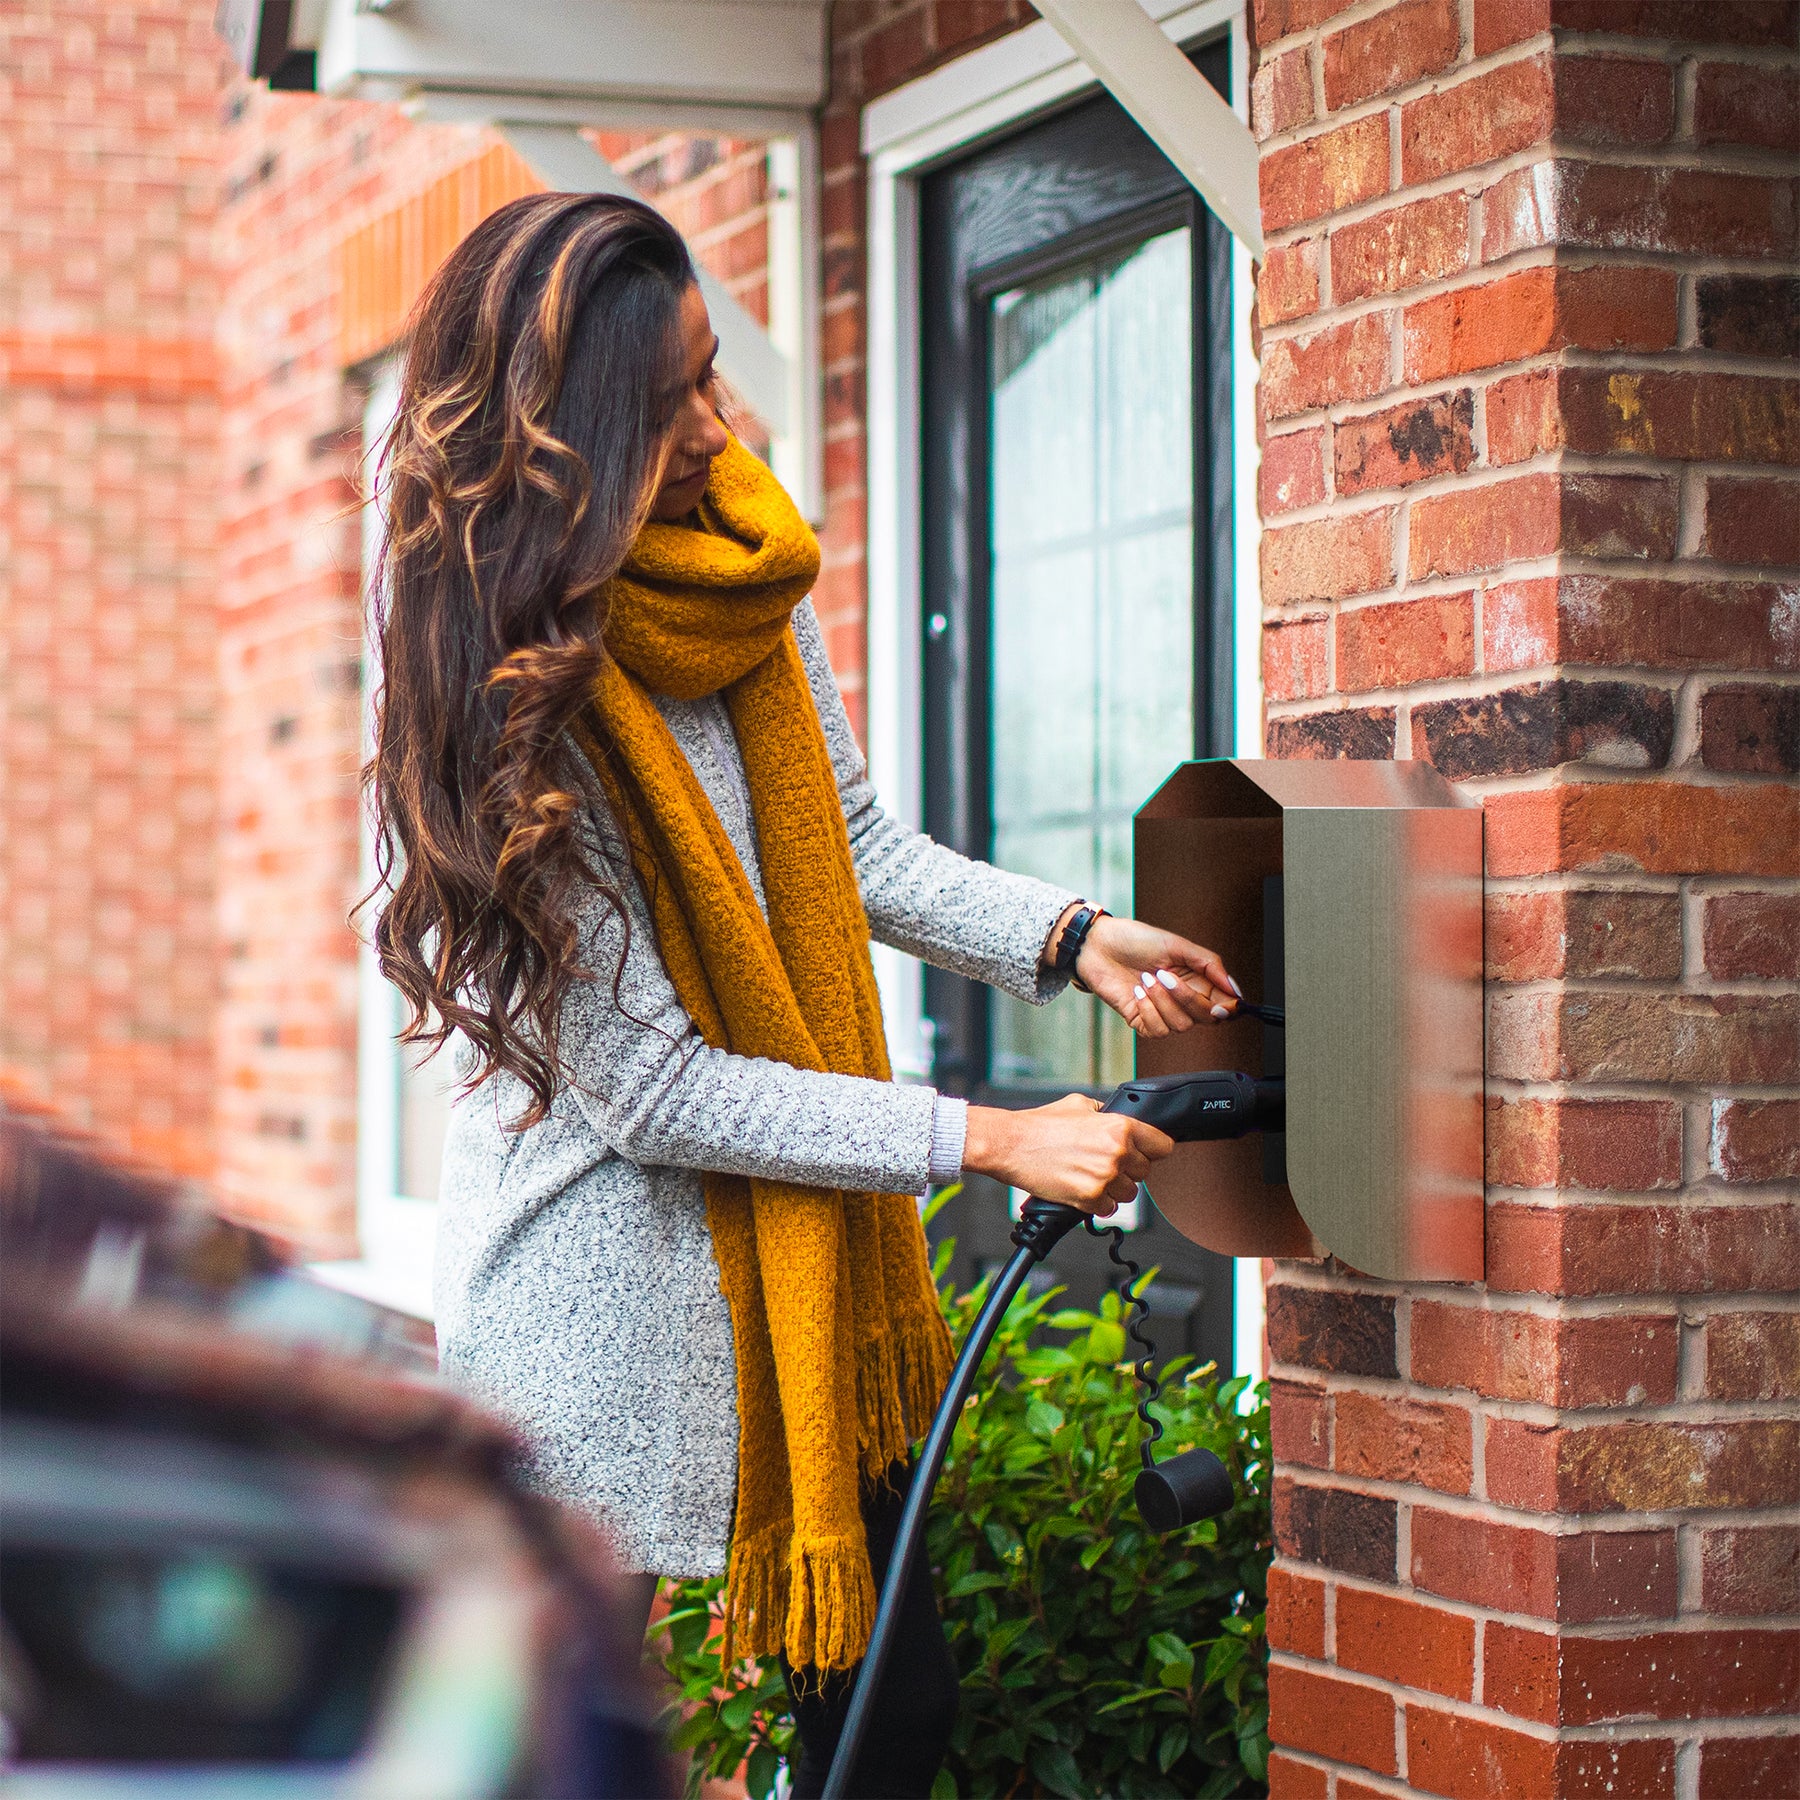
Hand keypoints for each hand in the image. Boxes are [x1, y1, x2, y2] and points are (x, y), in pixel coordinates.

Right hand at [962, 1094, 1173, 1213]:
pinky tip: (1081, 1187)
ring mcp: (1104, 1177)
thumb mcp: (1081, 1105)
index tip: (1145, 1153)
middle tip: (1103, 1163)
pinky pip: (1109, 1209)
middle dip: (1127, 1170)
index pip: (1163, 1147)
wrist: (1012, 1145)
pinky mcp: (1090, 1198)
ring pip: (1129, 1194)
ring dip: (1113, 1188)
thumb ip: (1107, 1114)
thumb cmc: (1041, 1125)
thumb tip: (1119, 1119)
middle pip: (1145, 1172)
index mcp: (1120, 1127)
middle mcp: (1117, 1152)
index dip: (1153, 1150)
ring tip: (1090, 1175)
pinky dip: (1097, 1203)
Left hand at [1059, 910, 1241, 1039]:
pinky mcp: (1142, 1020)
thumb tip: (1235, 990)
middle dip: (1187, 999)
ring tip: (1146, 978)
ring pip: (1180, 1026)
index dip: (1227, 1009)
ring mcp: (1162, 1011)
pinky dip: (1148, 1010)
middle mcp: (1182, 998)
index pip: (1223, 1005)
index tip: (1223, 1005)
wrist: (1098, 946)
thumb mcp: (1176, 945)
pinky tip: (1136, 991)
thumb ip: (1209, 964)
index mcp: (1197, 979)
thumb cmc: (1135, 940)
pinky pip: (1156, 1030)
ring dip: (1162, 1001)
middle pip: (1205, 1018)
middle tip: (1165, 975)